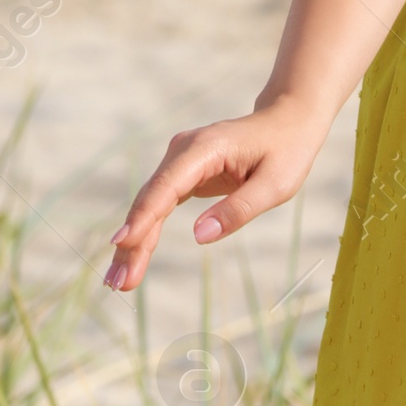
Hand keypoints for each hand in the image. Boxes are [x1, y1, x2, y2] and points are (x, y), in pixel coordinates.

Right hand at [102, 97, 328, 291]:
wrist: (287, 123)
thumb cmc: (285, 151)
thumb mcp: (275, 185)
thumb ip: (238, 209)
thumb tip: (201, 236)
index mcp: (206, 149)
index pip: (167, 186)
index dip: (144, 216)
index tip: (122, 243)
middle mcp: (184, 150)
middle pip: (151, 199)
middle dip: (132, 241)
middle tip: (118, 282)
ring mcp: (180, 161)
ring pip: (150, 204)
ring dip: (134, 242)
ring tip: (119, 281)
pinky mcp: (183, 173)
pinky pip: (159, 205)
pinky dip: (146, 231)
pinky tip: (133, 256)